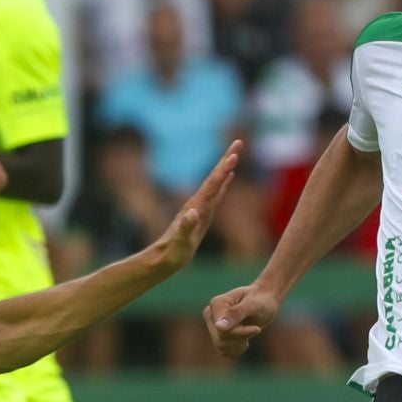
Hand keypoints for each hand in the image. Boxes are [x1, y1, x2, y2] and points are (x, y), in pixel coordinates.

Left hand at [148, 141, 240, 271]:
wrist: (162, 259)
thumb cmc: (172, 255)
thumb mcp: (179, 244)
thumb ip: (185, 229)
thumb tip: (192, 212)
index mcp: (195, 209)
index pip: (212, 186)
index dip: (223, 171)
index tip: (234, 156)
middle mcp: (198, 204)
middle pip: (215, 177)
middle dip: (226, 160)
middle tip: (239, 142)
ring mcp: (200, 207)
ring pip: (216, 182)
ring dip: (226, 167)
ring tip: (236, 153)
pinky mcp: (202, 213)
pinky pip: (216, 193)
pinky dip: (223, 182)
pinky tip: (229, 177)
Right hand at [204, 283, 279, 359]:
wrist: (265, 301)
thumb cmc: (261, 300)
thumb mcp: (253, 306)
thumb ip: (235, 314)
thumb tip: (219, 327)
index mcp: (216, 304)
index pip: (222, 331)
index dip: (241, 333)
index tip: (257, 329)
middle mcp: (210, 315)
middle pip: (220, 340)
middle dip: (240, 338)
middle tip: (255, 328)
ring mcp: (213, 325)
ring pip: (221, 347)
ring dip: (240, 343)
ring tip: (250, 331)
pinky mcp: (217, 334)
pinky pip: (224, 351)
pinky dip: (237, 348)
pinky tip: (245, 339)